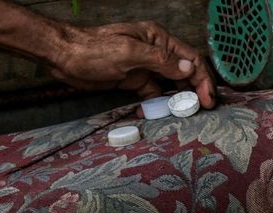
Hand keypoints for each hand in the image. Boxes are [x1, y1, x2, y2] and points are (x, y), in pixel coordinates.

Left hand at [49, 21, 215, 108]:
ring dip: (180, 99)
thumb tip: (190, 69)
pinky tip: (159, 113)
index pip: (190, 58)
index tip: (209, 99)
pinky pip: (154, 94)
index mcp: (157, 39)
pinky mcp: (134, 80)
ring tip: (187, 113)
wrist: (63, 57)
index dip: (203, 79)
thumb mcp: (129, 53)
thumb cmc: (93, 50)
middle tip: (205, 109)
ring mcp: (145, 67)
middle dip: (197, 90)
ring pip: (172, 84)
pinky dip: (160, 104)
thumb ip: (161, 61)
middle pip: (185, 72)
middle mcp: (155, 51)